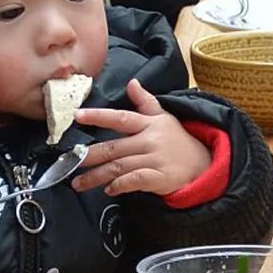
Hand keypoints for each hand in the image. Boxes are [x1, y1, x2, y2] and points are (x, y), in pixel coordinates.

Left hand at [71, 79, 209, 197]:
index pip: (121, 117)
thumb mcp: (164, 117)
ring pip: (119, 167)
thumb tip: (132, 82)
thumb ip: (145, 101)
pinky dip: (120, 186)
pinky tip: (109, 189)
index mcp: (148, 124)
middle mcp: (149, 140)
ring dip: (97, 176)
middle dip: (89, 156)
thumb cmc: (178, 140)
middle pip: (113, 147)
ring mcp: (154, 159)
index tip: (78, 116)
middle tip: (70, 162)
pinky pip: (135, 181)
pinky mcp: (159, 178)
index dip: (99, 116)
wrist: (203, 163)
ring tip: (79, 183)